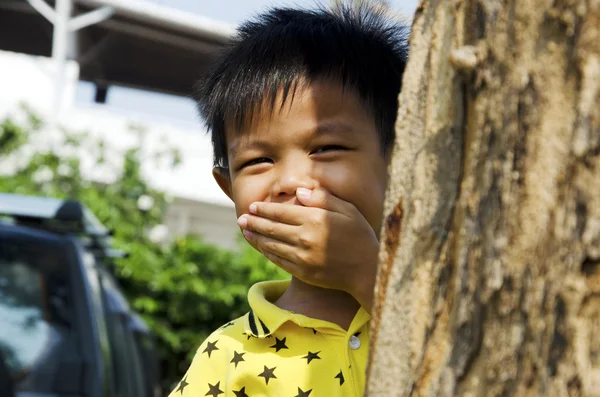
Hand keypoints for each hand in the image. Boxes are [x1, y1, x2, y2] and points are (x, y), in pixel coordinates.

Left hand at [237, 187, 378, 311]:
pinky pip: (279, 260)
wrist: (367, 270)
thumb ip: (323, 198)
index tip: (253, 206)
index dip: (264, 209)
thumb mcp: (347, 209)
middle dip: (254, 222)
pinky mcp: (302, 272)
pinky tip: (261, 246)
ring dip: (256, 237)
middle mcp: (305, 238)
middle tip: (241, 218)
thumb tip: (298, 192)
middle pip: (272, 228)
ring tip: (245, 231)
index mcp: (315, 219)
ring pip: (272, 244)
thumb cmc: (360, 235)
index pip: (281, 212)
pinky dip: (267, 252)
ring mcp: (302, 257)